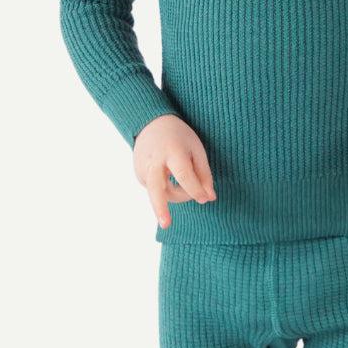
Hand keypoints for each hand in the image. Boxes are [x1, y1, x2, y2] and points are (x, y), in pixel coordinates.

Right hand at [133, 114, 216, 228]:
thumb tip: (209, 198)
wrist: (151, 123)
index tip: (205, 199)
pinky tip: (169, 175)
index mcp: (172, 151)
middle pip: (156, 187)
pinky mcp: (139, 176)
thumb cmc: (179, 137)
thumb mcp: (196, 149)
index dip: (195, 189)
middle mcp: (154, 161)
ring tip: (185, 183)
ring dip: (176, 195)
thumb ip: (204, 174)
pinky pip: (156, 190)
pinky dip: (168, 189)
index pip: (184, 175)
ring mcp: (143, 169)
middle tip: (166, 224)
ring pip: (160, 194)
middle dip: (160, 207)